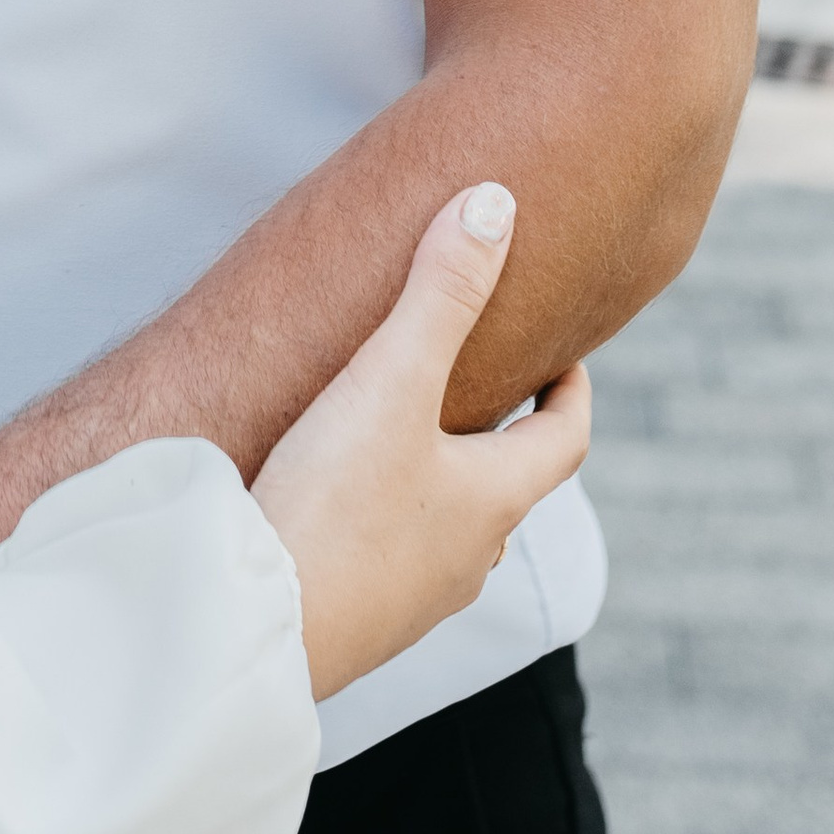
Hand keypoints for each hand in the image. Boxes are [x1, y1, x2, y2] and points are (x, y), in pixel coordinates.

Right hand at [251, 184, 590, 700]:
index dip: (572, 391)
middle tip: (479, 378)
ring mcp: (417, 597)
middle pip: (509, 484)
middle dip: (501, 430)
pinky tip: (337, 500)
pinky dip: (388, 519)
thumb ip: (441, 292)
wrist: (261, 629)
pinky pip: (394, 558)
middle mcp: (470, 554)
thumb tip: (495, 204)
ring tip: (401, 432)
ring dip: (443, 479)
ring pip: (452, 526)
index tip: (563, 353)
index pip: (565, 440)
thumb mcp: (390, 381)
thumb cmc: (334, 504)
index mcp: (496, 498)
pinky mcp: (361, 618)